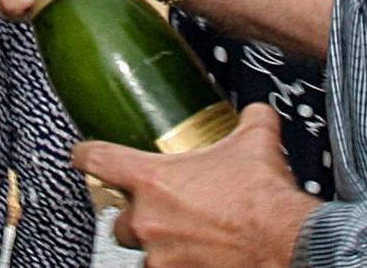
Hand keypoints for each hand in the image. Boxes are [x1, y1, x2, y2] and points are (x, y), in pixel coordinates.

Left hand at [77, 104, 318, 266]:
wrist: (287, 242)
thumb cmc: (263, 199)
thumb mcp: (255, 143)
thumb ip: (248, 120)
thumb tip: (255, 113)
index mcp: (153, 180)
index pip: (98, 160)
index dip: (85, 155)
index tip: (80, 155)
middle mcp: (149, 220)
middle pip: (119, 218)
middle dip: (137, 215)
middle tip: (160, 210)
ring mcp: (161, 255)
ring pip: (142, 251)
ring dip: (157, 244)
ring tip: (183, 236)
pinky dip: (177, 264)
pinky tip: (197, 256)